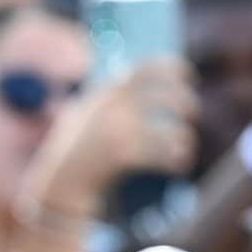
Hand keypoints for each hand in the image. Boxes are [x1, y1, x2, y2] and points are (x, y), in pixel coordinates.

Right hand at [21, 59, 198, 217]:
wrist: (58, 183)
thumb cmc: (77, 151)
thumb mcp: (86, 114)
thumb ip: (108, 96)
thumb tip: (127, 74)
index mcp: (107, 93)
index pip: (146, 68)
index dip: (172, 68)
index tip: (187, 75)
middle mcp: (113, 107)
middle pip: (161, 95)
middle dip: (183, 101)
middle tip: (193, 112)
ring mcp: (116, 130)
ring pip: (165, 129)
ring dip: (183, 137)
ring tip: (187, 148)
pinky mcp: (119, 155)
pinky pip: (158, 153)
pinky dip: (175, 158)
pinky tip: (182, 164)